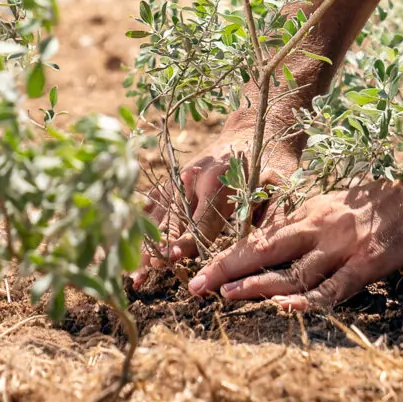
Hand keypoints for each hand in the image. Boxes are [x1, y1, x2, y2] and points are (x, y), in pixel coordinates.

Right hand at [140, 113, 304, 276]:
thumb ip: (262, 216)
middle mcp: (193, 179)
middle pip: (172, 220)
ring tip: (133, 272)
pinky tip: (127, 244)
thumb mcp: (274, 186)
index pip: (201, 221)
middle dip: (159, 247)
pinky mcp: (173, 179)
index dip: (188, 242)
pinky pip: (153, 203)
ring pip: (158, 215)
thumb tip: (253, 253)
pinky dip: (141, 225)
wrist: (253, 129)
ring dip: (144, 243)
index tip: (174, 259)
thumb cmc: (270, 162)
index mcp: (219, 182)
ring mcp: (179, 178)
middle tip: (145, 272)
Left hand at [186, 167, 402, 313]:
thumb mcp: (345, 202)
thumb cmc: (393, 198)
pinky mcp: (368, 261)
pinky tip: (285, 306)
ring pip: (292, 270)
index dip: (229, 255)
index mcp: (313, 212)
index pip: (262, 236)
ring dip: (257, 284)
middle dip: (227, 268)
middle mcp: (321, 225)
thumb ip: (317, 222)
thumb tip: (290, 240)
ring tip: (225, 295)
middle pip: (265, 250)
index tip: (201, 270)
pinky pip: (333, 286)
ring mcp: (344, 245)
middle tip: (194, 286)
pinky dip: (307, 299)